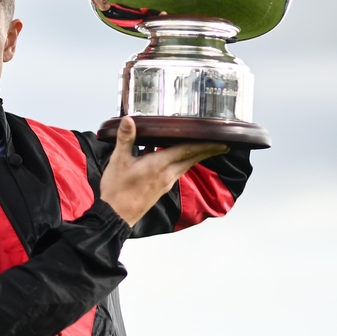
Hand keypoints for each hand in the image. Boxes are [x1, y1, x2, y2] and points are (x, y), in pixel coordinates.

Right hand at [100, 116, 228, 226]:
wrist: (115, 215)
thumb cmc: (117, 190)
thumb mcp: (118, 161)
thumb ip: (125, 139)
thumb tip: (128, 120)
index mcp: (158, 165)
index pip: (186, 151)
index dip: (204, 145)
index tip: (220, 141)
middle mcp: (166, 175)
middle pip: (191, 159)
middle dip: (206, 151)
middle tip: (220, 144)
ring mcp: (164, 184)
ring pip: (184, 166)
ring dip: (195, 157)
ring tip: (202, 148)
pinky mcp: (160, 190)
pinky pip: (175, 172)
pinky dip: (180, 163)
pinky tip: (172, 157)